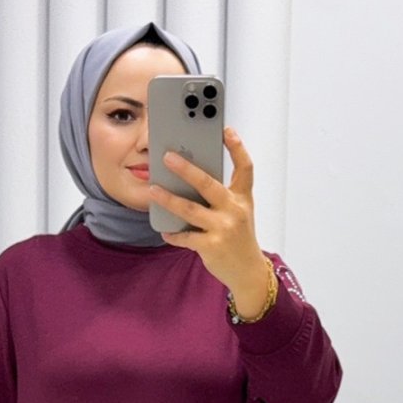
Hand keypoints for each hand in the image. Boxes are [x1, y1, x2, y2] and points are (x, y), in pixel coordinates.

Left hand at [148, 127, 266, 295]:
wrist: (248, 272)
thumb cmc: (239, 237)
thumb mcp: (238, 212)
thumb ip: (221, 196)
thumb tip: (189, 179)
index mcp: (243, 198)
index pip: (245, 168)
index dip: (237, 148)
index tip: (226, 130)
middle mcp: (235, 211)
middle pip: (209, 184)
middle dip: (187, 169)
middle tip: (168, 157)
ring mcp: (224, 228)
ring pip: (190, 210)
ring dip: (168, 199)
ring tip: (153, 189)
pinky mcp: (212, 246)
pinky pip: (186, 237)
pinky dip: (173, 234)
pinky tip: (164, 230)